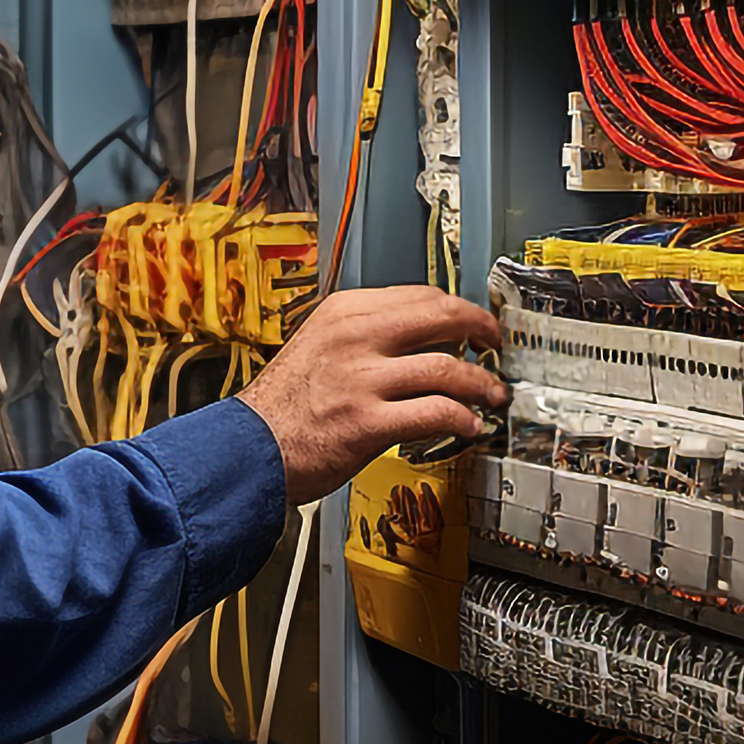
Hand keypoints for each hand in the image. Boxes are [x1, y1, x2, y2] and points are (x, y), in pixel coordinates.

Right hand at [238, 285, 503, 506]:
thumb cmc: (282, 405)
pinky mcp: (367, 422)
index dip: (456, 308)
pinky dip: (461, 419)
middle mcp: (355, 337)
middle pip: (441, 316)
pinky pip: (434, 413)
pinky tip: (469, 426)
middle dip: (481, 329)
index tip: (471, 323)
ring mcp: (361, 379)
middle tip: (495, 345)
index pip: (419, 296)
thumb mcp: (317, 345)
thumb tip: (418, 338)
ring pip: (446, 368)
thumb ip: (363, 336)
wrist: (248, 447)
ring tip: (492, 395)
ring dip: (481, 383)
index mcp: (344, 313)